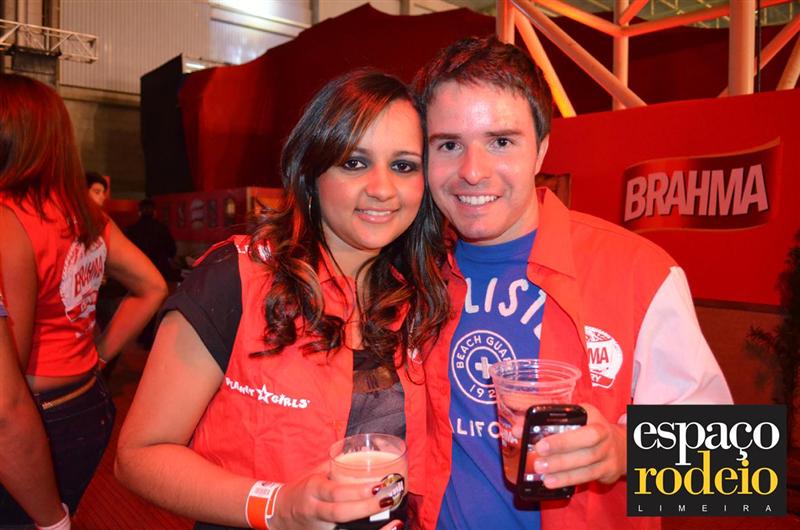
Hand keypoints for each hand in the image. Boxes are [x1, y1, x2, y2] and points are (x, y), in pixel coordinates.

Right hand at [270, 464, 402, 529]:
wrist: (278, 512)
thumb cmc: (302, 490)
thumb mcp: (315, 474)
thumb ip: (337, 466)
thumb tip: (365, 452)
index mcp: (313, 488)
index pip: (335, 491)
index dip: (357, 491)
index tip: (378, 485)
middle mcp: (314, 509)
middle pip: (340, 512)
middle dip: (366, 508)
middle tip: (388, 499)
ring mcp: (318, 526)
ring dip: (370, 528)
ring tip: (393, 522)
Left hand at [532, 403, 625, 488]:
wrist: (621, 448)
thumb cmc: (585, 431)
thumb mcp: (571, 420)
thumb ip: (544, 422)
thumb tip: (517, 429)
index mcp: (590, 414)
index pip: (574, 415)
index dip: (555, 421)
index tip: (537, 431)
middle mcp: (603, 431)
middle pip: (587, 438)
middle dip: (563, 444)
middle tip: (539, 451)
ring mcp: (608, 452)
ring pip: (588, 460)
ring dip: (563, 467)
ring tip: (541, 471)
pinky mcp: (609, 470)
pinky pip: (589, 476)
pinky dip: (569, 480)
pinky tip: (552, 482)